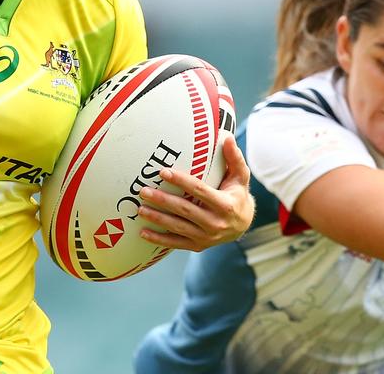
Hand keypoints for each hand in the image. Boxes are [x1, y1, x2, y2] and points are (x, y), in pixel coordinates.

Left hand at [136, 136, 254, 251]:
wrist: (243, 225)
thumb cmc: (238, 194)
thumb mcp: (240, 176)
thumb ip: (234, 158)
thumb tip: (227, 137)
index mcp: (225, 205)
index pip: (199, 191)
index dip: (181, 181)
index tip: (163, 172)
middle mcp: (216, 223)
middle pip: (184, 210)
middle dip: (162, 200)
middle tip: (143, 191)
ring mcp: (206, 237)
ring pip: (178, 227)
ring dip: (157, 219)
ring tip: (140, 209)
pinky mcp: (198, 246)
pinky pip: (176, 243)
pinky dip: (159, 240)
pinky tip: (143, 233)